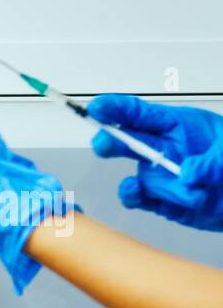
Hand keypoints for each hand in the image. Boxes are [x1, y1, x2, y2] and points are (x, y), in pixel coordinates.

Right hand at [86, 95, 222, 231]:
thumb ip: (210, 164)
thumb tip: (188, 175)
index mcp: (177, 125)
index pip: (141, 113)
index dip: (116, 108)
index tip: (97, 108)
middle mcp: (162, 149)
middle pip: (127, 141)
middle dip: (111, 140)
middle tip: (103, 142)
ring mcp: (157, 174)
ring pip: (142, 177)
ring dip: (164, 187)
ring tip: (193, 194)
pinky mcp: (157, 199)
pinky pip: (137, 198)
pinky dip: (134, 197)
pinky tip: (137, 192)